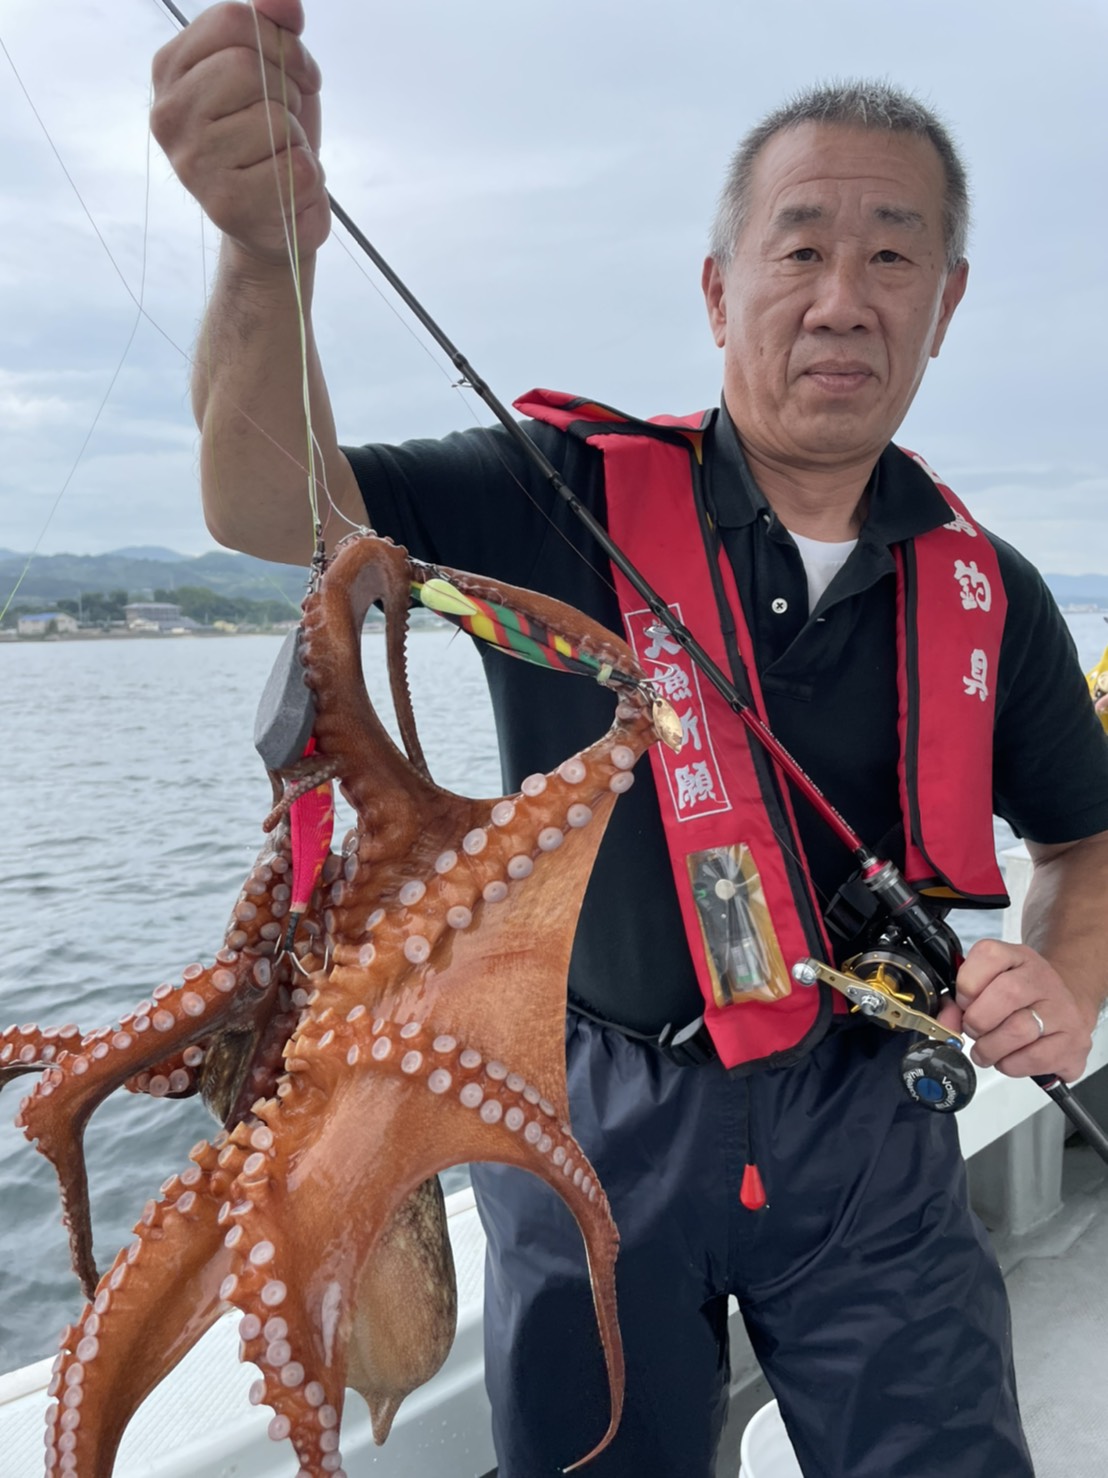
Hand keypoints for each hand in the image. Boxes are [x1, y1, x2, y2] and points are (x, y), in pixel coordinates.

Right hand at [151, 1, 328, 263]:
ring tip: (280, 158)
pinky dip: (309, 178)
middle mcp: (169, 114)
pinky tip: (288, 191)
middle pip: (249, 66)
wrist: (275, 221)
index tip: (299, 73)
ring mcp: (193, 163)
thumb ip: (274, 27)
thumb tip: (284, 2)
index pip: (233, 20)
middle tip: (286, 122)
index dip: (283, 43)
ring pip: (275, 120)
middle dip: (288, 92)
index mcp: (170, 69)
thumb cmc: (270, 142)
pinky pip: (297, 168)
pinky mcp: (227, 205)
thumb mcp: (273, 72)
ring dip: (297, 139)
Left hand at [937, 938, 1095, 1083]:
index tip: (964, 1002)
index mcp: (1018, 957)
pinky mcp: (1074, 1043)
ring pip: (1019, 1030)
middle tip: (973, 1030)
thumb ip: (960, 1001)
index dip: (968, 984)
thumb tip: (945, 1024)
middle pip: (1006, 994)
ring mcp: (1063, 1011)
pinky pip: (1034, 1058)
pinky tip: (1009, 1058)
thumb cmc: (1022, 996)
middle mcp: (1044, 979)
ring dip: (990, 1048)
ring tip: (986, 1050)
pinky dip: (1011, 1064)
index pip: (989, 955)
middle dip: (978, 1020)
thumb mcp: (990, 984)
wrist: (1068, 1004)